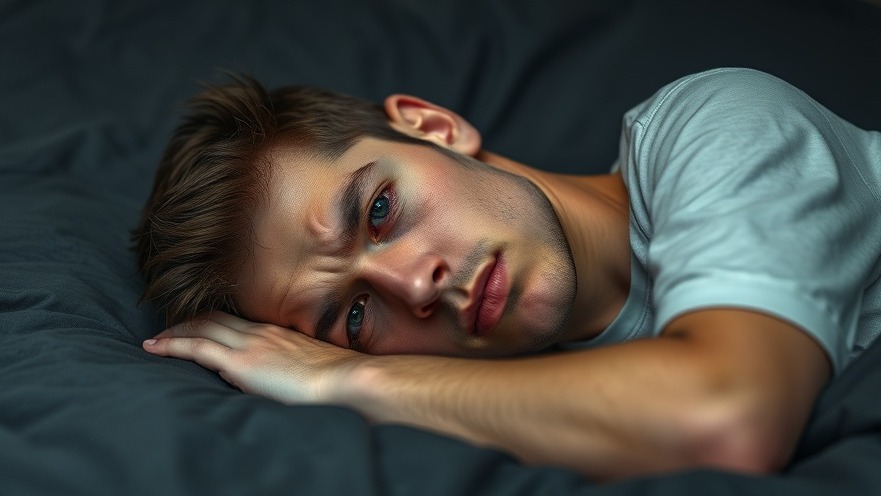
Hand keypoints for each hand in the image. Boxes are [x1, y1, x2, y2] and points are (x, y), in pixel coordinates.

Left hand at [143, 311, 365, 403]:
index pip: (233, 319)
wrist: (343, 378)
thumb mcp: (309, 365)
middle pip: (212, 317)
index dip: (209, 319)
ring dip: (173, 331)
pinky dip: (172, 344)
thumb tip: (277, 374)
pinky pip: (197, 347)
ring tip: (154, 340)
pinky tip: (155, 347)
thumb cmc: (334, 379)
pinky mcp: (241, 362)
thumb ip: (289, 364)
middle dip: (185, 321)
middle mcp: (259, 331)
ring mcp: (249, 344)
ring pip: (200, 326)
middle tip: (165, 329)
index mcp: (275, 332)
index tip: (193, 324)